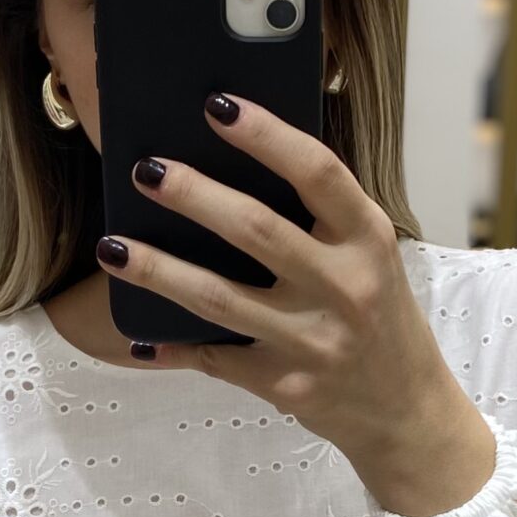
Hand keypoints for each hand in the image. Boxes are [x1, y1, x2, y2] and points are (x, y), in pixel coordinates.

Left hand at [95, 92, 498, 514]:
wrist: (405, 410)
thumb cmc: (378, 316)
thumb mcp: (370, 257)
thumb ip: (322, 217)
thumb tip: (233, 162)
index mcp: (369, 240)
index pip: (317, 173)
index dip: (265, 135)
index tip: (216, 105)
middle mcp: (344, 288)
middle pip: (256, 230)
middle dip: (193, 196)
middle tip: (145, 169)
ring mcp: (313, 341)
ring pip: (219, 298)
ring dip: (157, 270)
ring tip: (111, 247)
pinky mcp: (285, 385)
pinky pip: (214, 359)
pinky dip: (172, 347)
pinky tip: (137, 334)